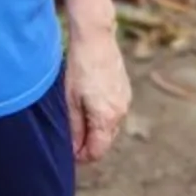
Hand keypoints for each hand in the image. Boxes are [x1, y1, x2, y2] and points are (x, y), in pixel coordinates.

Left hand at [66, 29, 131, 164]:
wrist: (96, 39)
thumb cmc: (80, 68)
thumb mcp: (71, 101)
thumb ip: (75, 129)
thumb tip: (75, 150)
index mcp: (106, 118)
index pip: (97, 151)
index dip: (82, 156)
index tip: (69, 153)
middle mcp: (121, 113)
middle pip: (105, 141)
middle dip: (89, 143)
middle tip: (70, 138)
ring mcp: (126, 101)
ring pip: (110, 126)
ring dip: (96, 129)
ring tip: (78, 118)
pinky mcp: (126, 91)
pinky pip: (115, 112)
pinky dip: (103, 115)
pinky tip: (89, 103)